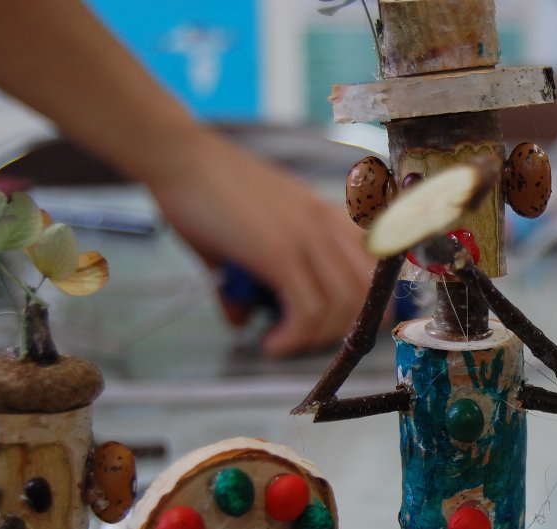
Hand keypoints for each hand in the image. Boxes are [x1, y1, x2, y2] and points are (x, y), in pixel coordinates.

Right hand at [145, 130, 374, 357]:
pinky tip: (272, 343)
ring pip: (342, 306)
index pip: (377, 267)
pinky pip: (307, 311)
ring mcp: (307, 237)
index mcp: (328, 216)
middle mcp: (327, 224)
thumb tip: (242, 319)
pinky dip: (294, 337)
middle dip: (344, 329)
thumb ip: (254, 278)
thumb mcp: (246, 236)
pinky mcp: (280, 252)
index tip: (349, 329)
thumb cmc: (207, 192)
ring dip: (315, 338)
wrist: (178, 156)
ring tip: (282, 344)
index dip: (374, 305)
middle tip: (308, 341)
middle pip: (367, 293)